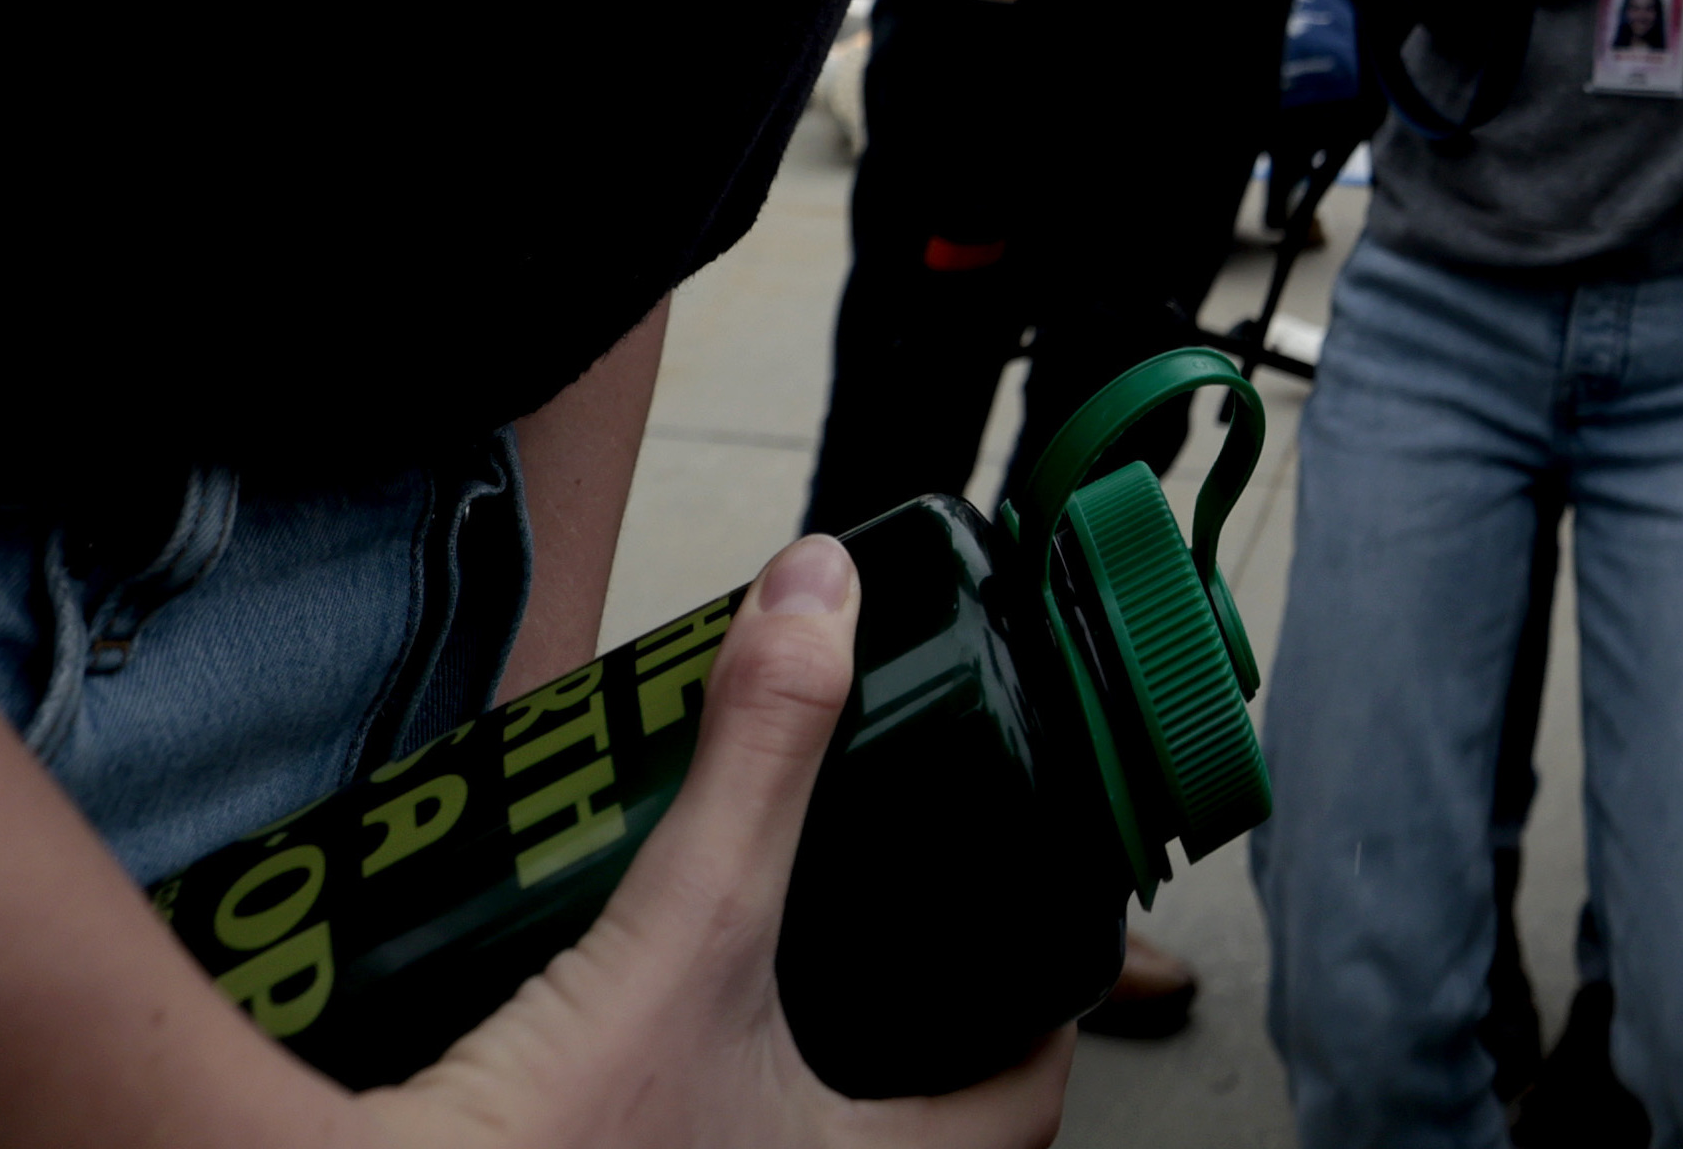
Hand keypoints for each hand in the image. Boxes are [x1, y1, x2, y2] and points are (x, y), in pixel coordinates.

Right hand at [365, 535, 1064, 1148]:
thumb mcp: (678, 939)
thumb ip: (751, 760)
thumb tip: (813, 587)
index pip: (1025, 1099)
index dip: (1046, 1008)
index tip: (1040, 920)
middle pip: (917, 1111)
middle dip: (908, 1006)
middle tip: (896, 901)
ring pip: (798, 1121)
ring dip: (791, 1040)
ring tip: (771, 938)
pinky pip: (695, 1128)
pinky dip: (689, 1073)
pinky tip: (636, 1015)